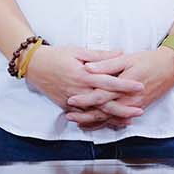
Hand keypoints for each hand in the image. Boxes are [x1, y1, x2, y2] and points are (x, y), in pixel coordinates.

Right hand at [22, 45, 146, 129]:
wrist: (33, 65)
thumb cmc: (56, 55)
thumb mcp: (78, 51)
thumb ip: (100, 55)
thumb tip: (120, 53)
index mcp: (83, 74)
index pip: (109, 81)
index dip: (125, 84)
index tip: (140, 86)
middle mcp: (79, 89)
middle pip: (105, 102)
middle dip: (123, 107)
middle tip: (140, 110)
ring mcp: (72, 100)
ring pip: (95, 112)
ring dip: (113, 117)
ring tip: (128, 120)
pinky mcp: (66, 106)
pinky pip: (83, 116)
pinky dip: (97, 121)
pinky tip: (108, 122)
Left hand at [65, 48, 173, 128]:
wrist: (171, 67)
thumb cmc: (148, 60)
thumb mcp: (126, 58)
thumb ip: (106, 63)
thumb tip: (88, 67)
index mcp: (124, 86)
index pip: (101, 96)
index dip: (85, 99)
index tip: (70, 100)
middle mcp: (129, 99)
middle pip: (104, 111)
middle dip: (86, 115)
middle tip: (69, 115)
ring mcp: (135, 106)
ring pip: (111, 118)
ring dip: (95, 121)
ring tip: (79, 122)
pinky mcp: (138, 108)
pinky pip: (120, 119)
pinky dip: (108, 123)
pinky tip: (98, 123)